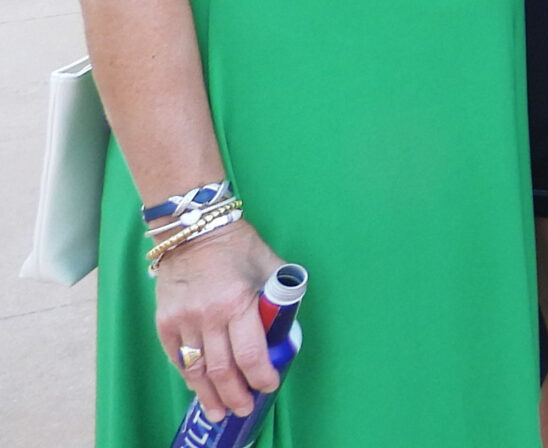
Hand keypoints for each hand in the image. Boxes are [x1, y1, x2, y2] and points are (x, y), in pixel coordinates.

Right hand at [153, 218, 283, 418]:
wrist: (193, 229)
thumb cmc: (238, 246)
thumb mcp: (269, 264)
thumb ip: (280, 294)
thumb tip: (289, 323)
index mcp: (238, 302)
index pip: (250, 353)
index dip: (260, 376)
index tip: (269, 386)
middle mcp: (208, 316)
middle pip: (222, 369)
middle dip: (235, 395)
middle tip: (243, 410)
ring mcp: (182, 321)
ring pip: (196, 370)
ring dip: (208, 395)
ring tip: (218, 413)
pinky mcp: (163, 322)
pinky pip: (177, 358)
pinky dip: (189, 376)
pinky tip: (198, 389)